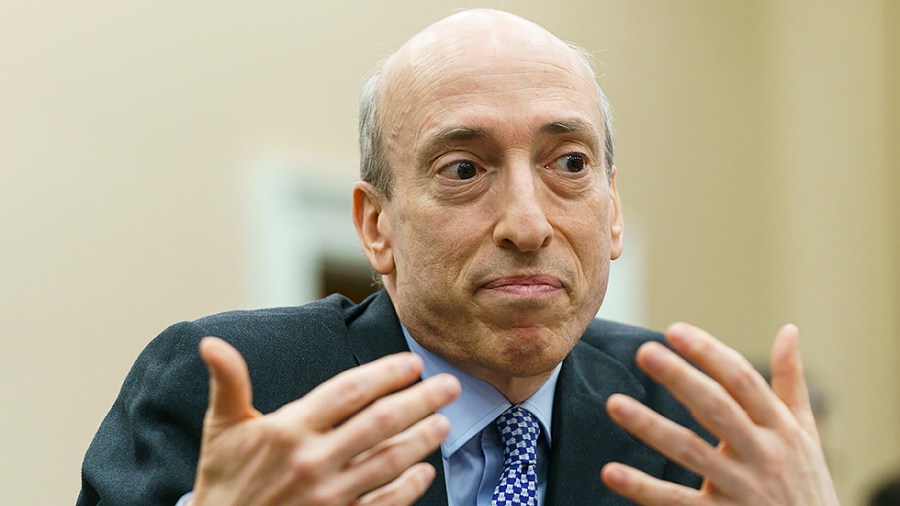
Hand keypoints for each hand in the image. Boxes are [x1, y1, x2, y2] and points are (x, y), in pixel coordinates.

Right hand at [189, 337, 459, 505]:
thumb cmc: (224, 479)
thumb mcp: (221, 428)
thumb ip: (228, 383)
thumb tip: (211, 343)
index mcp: (288, 431)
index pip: (348, 392)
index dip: (385, 374)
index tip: (413, 363)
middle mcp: (312, 462)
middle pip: (379, 423)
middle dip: (421, 401)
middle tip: (450, 386)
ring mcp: (327, 497)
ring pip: (388, 462)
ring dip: (422, 440)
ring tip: (444, 422)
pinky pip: (383, 505)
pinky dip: (407, 488)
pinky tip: (424, 472)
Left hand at [601, 323, 838, 504]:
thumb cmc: (805, 484)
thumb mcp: (805, 434)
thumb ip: (790, 383)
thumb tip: (789, 329)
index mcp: (781, 429)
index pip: (742, 381)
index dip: (709, 353)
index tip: (674, 330)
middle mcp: (763, 456)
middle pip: (717, 409)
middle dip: (681, 378)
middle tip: (643, 351)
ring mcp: (741, 490)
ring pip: (691, 452)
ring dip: (651, 427)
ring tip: (614, 404)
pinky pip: (677, 502)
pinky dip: (643, 488)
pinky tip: (611, 472)